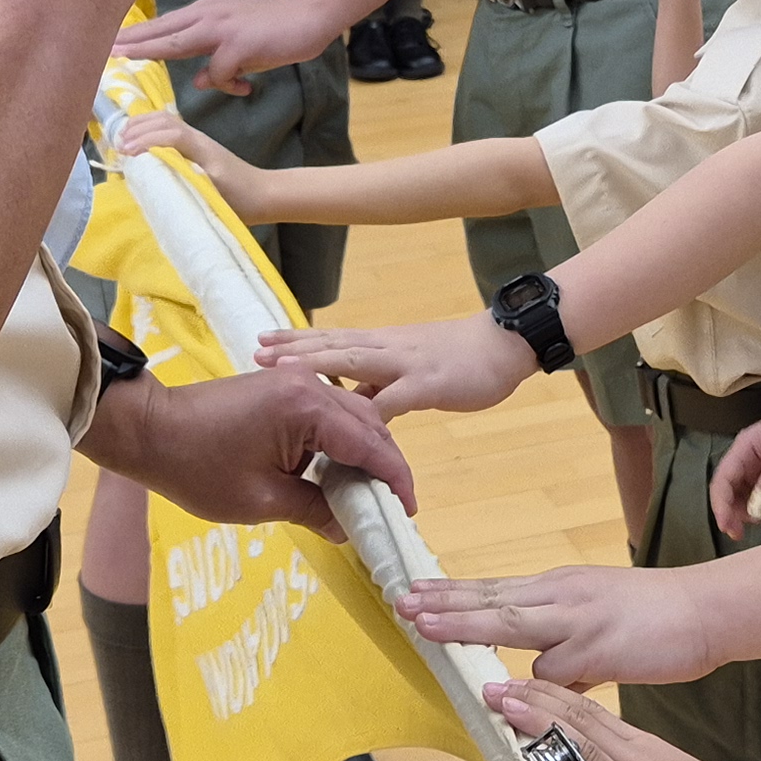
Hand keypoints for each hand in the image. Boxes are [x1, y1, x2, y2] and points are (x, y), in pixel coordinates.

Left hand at [83, 365, 414, 535]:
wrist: (150, 428)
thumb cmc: (197, 467)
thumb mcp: (260, 500)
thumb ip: (314, 510)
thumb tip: (347, 527)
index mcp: (308, 409)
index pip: (371, 446)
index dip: (394, 482)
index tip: (406, 513)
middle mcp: (310, 386)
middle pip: (370, 426)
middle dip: (385, 467)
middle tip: (389, 508)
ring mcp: (296, 381)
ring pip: (352, 417)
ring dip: (364, 453)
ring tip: (366, 495)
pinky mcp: (283, 386)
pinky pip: (328, 413)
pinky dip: (341, 441)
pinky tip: (337, 472)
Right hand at [117, 107, 265, 214]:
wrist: (264, 194)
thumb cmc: (242, 199)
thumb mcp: (216, 196)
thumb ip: (191, 186)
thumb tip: (158, 184)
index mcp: (203, 150)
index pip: (172, 134)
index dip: (147, 140)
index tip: (127, 153)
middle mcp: (197, 139)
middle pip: (164, 120)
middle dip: (138, 128)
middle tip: (118, 146)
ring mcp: (195, 140)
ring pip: (164, 121)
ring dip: (141, 126)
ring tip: (121, 141)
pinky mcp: (193, 146)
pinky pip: (167, 129)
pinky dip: (148, 130)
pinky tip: (136, 142)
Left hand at [119, 0, 347, 96]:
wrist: (309, 16)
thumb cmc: (276, 31)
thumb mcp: (240, 47)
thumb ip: (217, 60)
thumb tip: (201, 81)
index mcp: (205, 14)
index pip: (164, 26)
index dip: (137, 36)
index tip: (112, 44)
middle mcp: (207, 16)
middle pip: (160, 30)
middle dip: (129, 40)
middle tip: (101, 49)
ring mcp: (221, 28)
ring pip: (175, 42)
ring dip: (148, 50)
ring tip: (123, 57)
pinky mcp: (238, 44)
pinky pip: (220, 73)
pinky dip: (229, 85)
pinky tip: (246, 89)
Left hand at [257, 312, 536, 416]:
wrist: (505, 344)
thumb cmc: (461, 360)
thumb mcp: (411, 371)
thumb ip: (381, 388)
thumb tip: (351, 407)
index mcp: (382, 344)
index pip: (331, 340)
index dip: (298, 343)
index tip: (265, 344)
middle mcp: (385, 348)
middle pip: (331, 345)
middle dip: (293, 348)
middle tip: (255, 348)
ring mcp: (404, 363)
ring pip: (351, 360)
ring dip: (315, 362)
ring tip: (281, 364)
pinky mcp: (427, 382)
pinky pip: (393, 399)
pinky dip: (368, 411)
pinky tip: (345, 419)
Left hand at [402, 563, 724, 684]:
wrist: (707, 609)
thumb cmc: (658, 617)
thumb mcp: (602, 625)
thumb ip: (570, 655)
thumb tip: (546, 681)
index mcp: (561, 587)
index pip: (496, 588)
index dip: (453, 592)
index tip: (415, 590)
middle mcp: (563, 595)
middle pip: (493, 598)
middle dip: (444, 602)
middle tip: (402, 600)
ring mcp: (579, 619)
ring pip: (511, 621)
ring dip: (466, 624)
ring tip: (426, 627)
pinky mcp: (600, 647)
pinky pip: (555, 670)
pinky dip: (533, 685)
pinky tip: (512, 694)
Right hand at [710, 378, 760, 538]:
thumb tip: (755, 511)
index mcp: (743, 449)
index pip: (722, 481)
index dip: (721, 506)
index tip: (728, 527)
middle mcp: (747, 460)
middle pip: (730, 492)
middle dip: (735, 513)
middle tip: (743, 532)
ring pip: (746, 498)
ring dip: (753, 511)